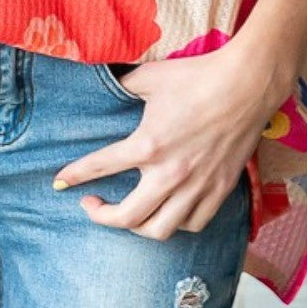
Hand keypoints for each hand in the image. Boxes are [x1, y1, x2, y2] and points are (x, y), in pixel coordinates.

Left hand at [53, 43, 284, 238]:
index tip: (60, 184)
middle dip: (101, 216)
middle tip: (91, 204)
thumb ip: (123, 85)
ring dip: (138, 227)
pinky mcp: (219, 191)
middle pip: (127, 217)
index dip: (75, 176)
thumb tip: (105, 84)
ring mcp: (196, 187)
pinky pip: (193, 225)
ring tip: (128, 214)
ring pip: (160, 230)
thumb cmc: (197, 77)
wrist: (246, 85)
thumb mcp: (150, 76)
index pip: (99, 167)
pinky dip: (176, 224)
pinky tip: (167, 212)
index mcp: (148, 144)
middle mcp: (170, 174)